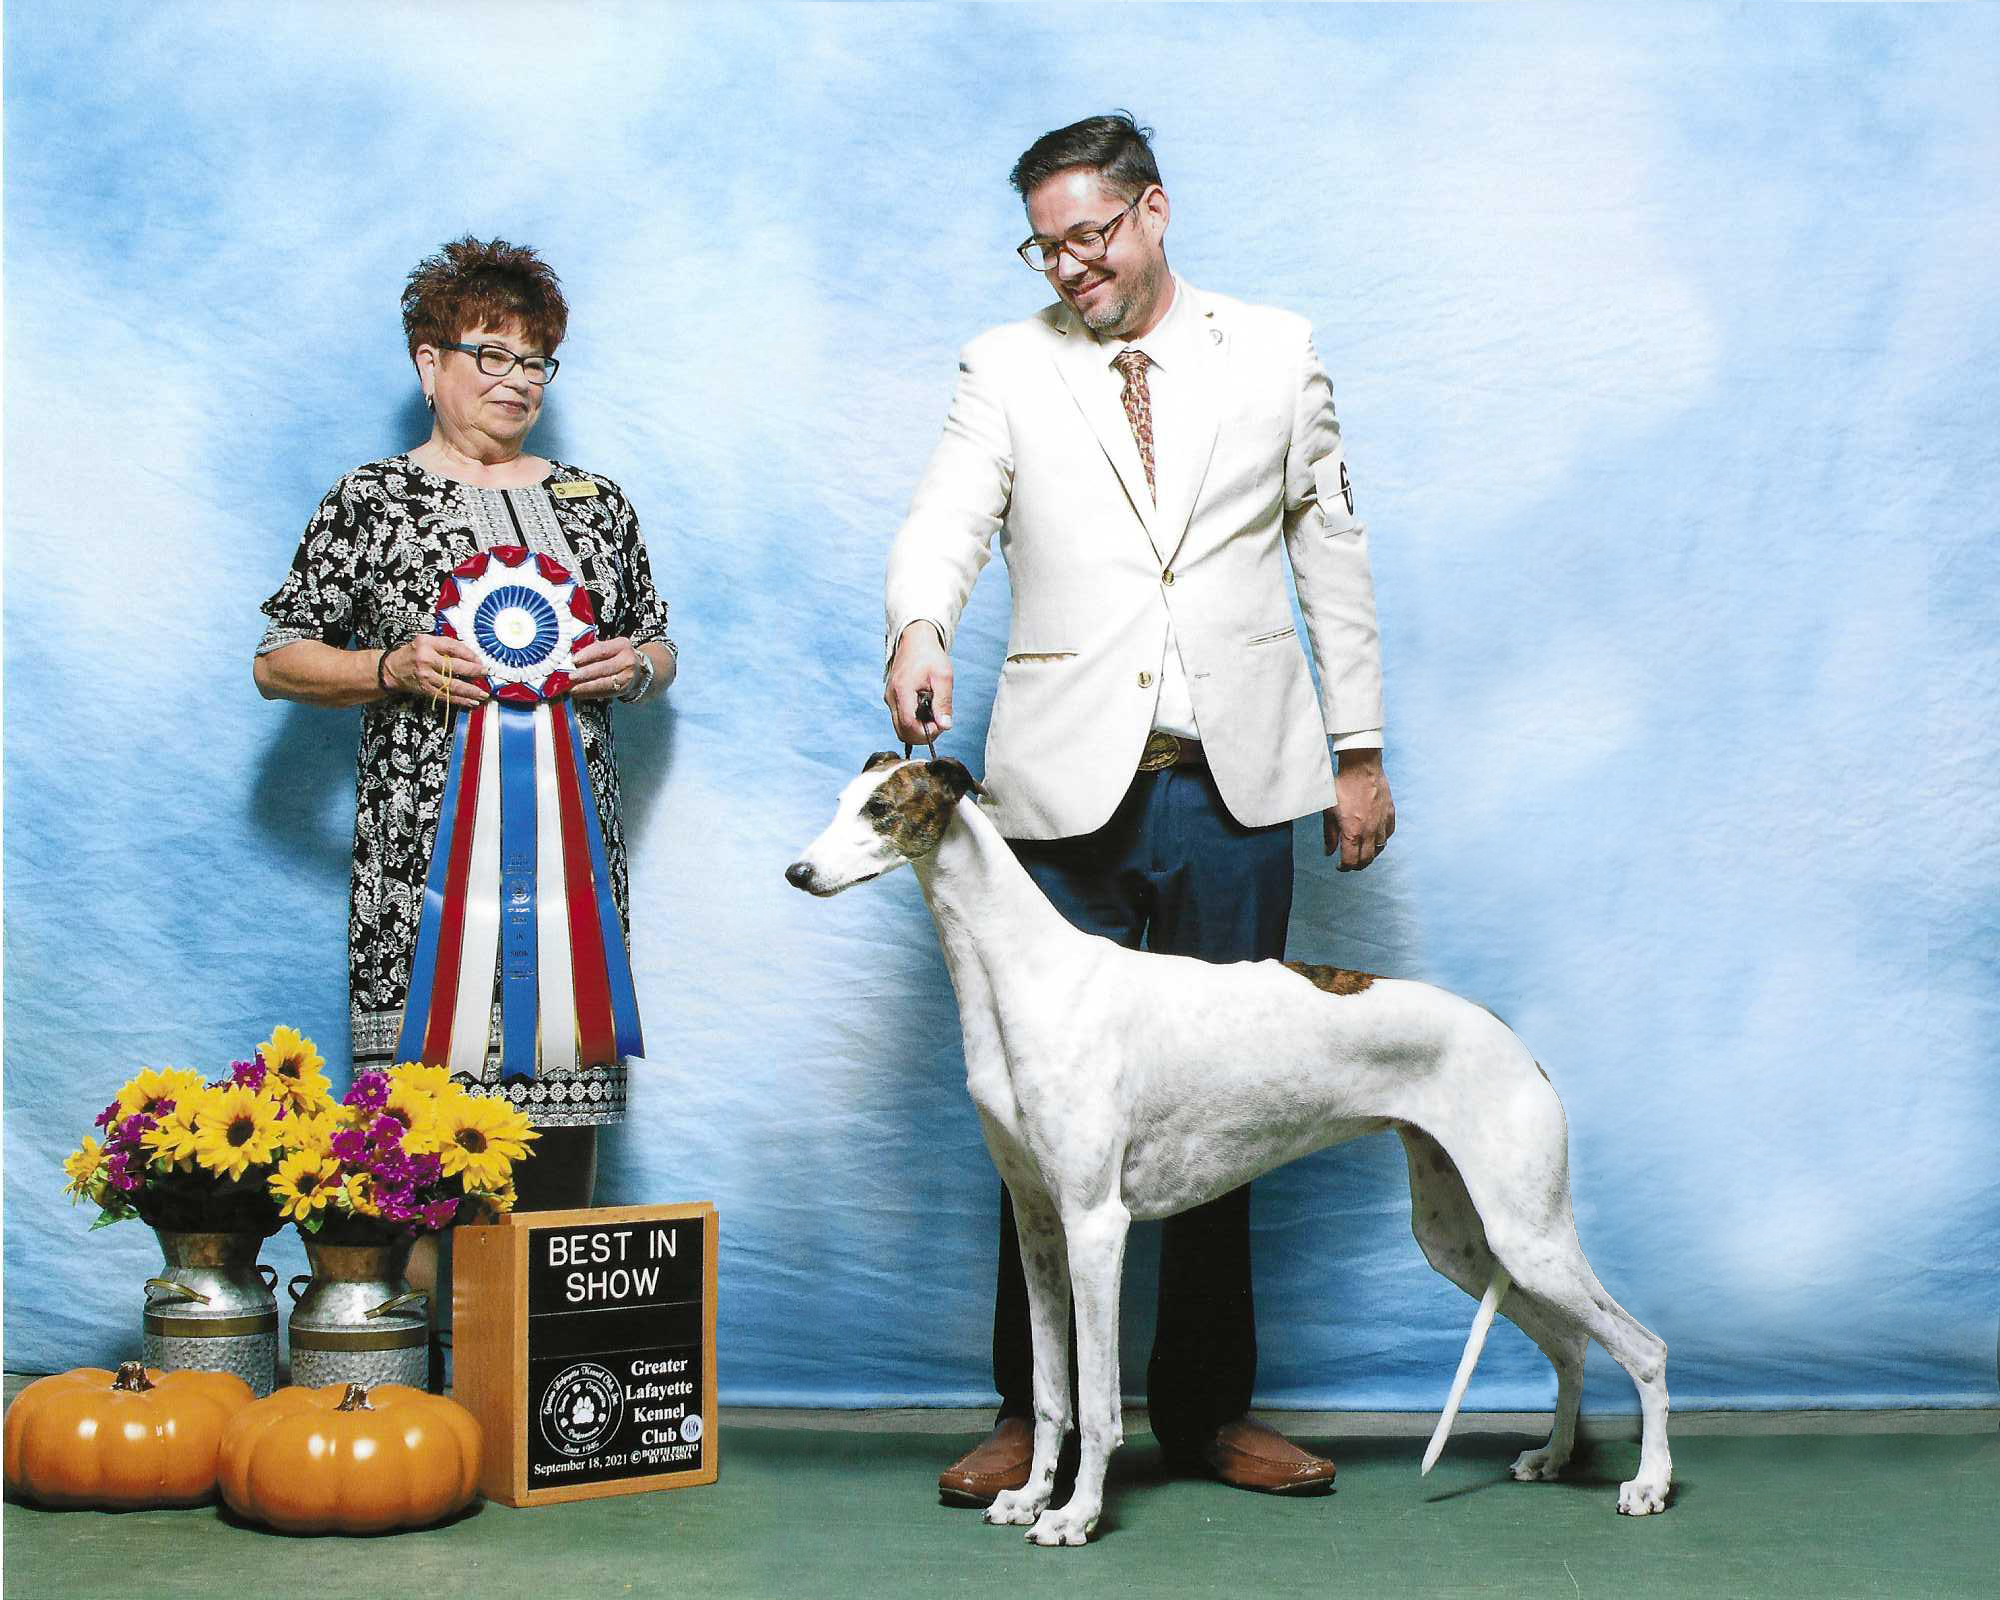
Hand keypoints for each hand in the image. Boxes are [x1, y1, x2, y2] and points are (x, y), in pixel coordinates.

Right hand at [384, 633, 488, 708]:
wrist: (392, 668)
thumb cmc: (413, 653)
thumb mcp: (427, 641)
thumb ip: (447, 645)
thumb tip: (471, 654)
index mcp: (427, 644)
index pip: (453, 648)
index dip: (469, 654)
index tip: (481, 660)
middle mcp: (426, 659)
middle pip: (454, 667)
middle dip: (473, 671)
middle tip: (486, 674)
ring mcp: (426, 676)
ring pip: (452, 685)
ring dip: (470, 691)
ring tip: (483, 693)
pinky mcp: (426, 689)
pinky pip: (446, 696)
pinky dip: (460, 700)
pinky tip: (471, 701)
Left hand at [569, 636, 643, 699]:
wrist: (636, 669)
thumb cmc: (616, 656)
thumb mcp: (608, 647)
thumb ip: (592, 650)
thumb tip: (570, 659)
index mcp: (621, 645)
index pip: (602, 650)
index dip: (587, 655)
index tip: (574, 660)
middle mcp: (627, 661)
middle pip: (604, 668)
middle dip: (585, 674)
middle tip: (571, 677)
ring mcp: (627, 677)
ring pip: (605, 683)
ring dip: (586, 687)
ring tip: (573, 688)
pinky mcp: (624, 690)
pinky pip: (605, 692)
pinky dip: (590, 693)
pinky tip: (580, 693)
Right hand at [885, 622, 952, 744]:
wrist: (915, 641)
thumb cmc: (929, 656)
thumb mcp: (943, 677)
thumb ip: (944, 702)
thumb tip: (945, 725)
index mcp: (902, 690)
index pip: (908, 725)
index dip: (926, 733)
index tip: (941, 725)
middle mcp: (891, 697)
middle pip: (902, 731)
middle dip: (922, 735)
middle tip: (939, 723)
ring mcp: (889, 699)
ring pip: (900, 728)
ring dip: (918, 729)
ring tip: (934, 715)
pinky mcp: (892, 699)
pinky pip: (900, 719)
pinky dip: (914, 722)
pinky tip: (926, 711)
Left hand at [1324, 750, 1394, 870]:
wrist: (1361, 768)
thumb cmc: (1342, 788)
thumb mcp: (1329, 812)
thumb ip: (1330, 835)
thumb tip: (1329, 852)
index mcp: (1352, 833)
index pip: (1351, 861)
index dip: (1345, 867)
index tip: (1340, 866)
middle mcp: (1370, 832)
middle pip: (1367, 859)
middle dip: (1357, 865)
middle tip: (1350, 863)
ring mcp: (1382, 823)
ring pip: (1379, 849)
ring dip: (1370, 854)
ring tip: (1362, 851)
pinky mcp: (1390, 814)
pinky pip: (1388, 834)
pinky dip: (1381, 840)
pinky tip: (1374, 837)